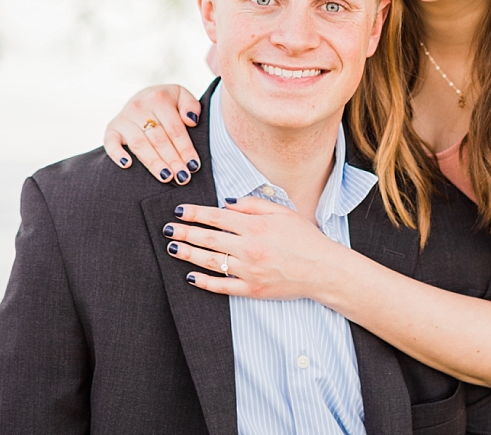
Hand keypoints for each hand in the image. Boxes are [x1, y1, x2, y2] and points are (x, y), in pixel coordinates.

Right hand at [103, 84, 201, 183]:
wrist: (141, 96)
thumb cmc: (166, 102)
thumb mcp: (182, 96)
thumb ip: (192, 106)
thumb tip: (191, 121)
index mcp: (159, 99)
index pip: (175, 129)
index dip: (185, 149)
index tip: (193, 166)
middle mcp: (140, 107)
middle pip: (159, 139)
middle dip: (172, 160)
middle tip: (182, 178)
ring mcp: (124, 119)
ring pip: (140, 144)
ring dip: (153, 163)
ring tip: (166, 177)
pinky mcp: (111, 128)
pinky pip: (111, 142)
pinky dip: (117, 154)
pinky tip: (127, 165)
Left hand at [164, 197, 348, 299]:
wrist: (322, 269)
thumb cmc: (305, 238)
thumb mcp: (283, 212)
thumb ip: (253, 205)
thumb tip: (226, 202)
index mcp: (256, 226)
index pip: (217, 217)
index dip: (195, 213)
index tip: (179, 211)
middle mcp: (249, 248)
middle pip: (209, 238)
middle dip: (185, 232)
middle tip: (168, 229)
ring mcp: (249, 270)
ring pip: (211, 262)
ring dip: (189, 254)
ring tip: (173, 248)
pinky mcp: (252, 290)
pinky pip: (222, 286)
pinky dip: (204, 282)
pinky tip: (190, 276)